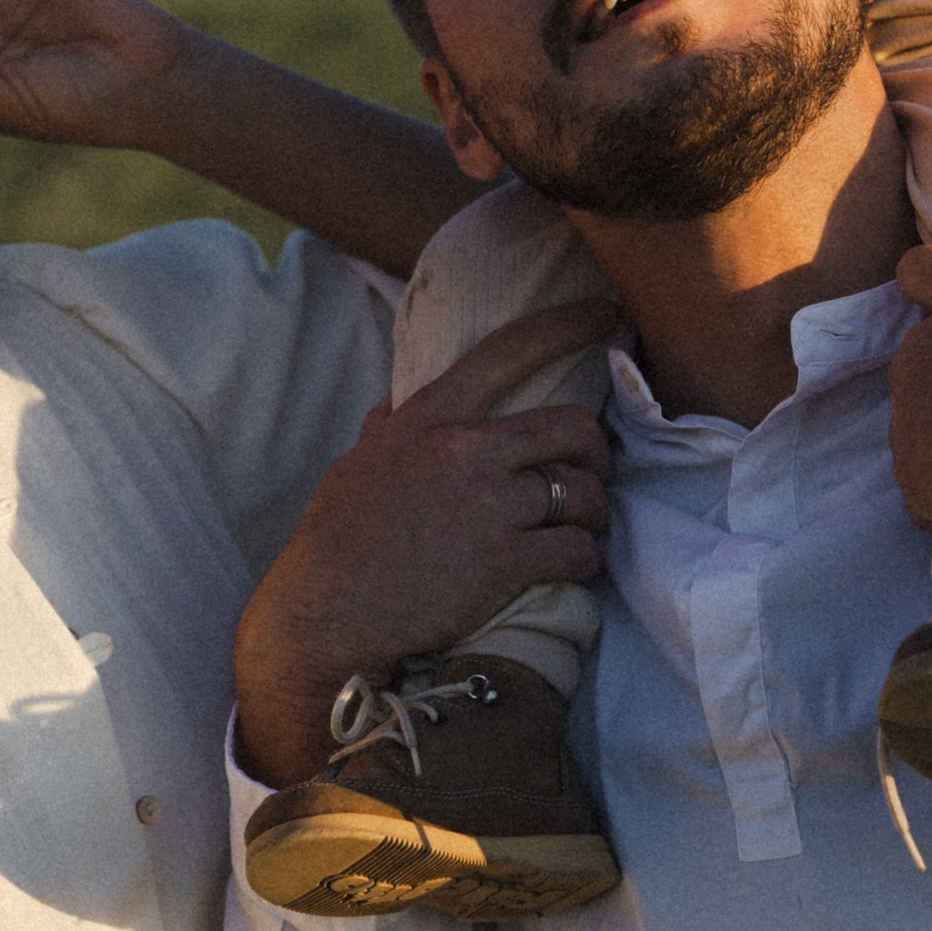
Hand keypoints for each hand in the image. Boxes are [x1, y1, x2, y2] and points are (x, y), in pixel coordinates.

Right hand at [233, 304, 619, 784]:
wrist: (324, 614)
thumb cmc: (337, 538)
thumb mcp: (360, 459)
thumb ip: (393, 421)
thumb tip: (403, 392)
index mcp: (429, 417)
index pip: (507, 351)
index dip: (567, 326)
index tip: (607, 316)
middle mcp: (463, 450)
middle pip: (574, 427)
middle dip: (597, 452)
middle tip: (591, 474)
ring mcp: (487, 506)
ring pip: (584, 494)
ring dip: (592, 514)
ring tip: (578, 529)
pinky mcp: (503, 563)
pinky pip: (577, 551)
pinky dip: (583, 559)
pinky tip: (569, 566)